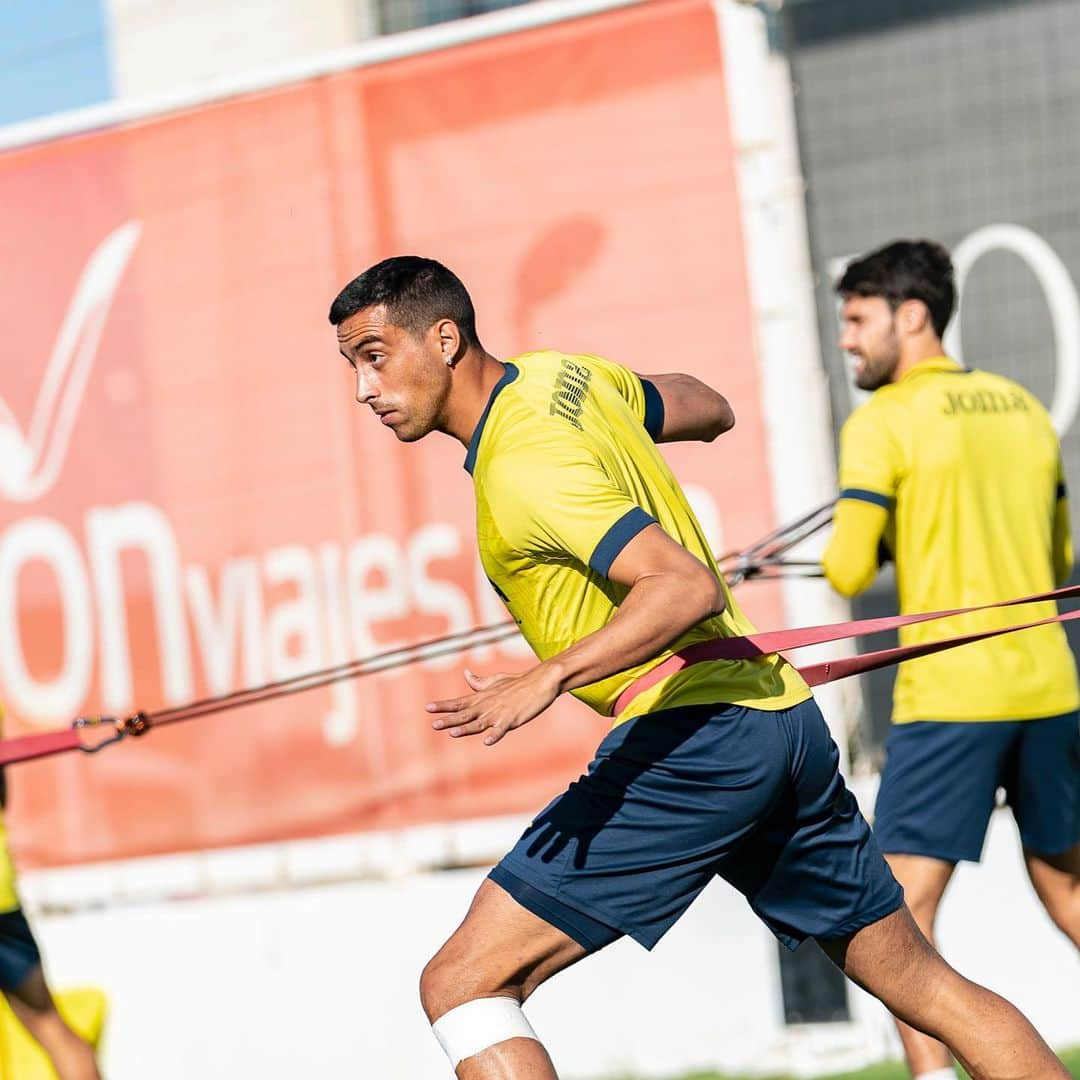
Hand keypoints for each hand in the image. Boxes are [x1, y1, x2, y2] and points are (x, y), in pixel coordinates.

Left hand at [426, 664, 562, 745]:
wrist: (541, 681)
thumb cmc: (518, 683)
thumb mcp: (496, 681)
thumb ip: (479, 682)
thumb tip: (466, 673)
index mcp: (482, 698)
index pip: (459, 702)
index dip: (443, 706)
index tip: (428, 708)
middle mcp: (487, 705)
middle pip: (465, 714)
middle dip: (449, 719)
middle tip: (434, 724)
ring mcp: (499, 713)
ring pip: (479, 722)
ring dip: (466, 728)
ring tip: (453, 733)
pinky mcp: (512, 719)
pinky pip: (502, 729)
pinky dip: (495, 734)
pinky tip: (488, 741)